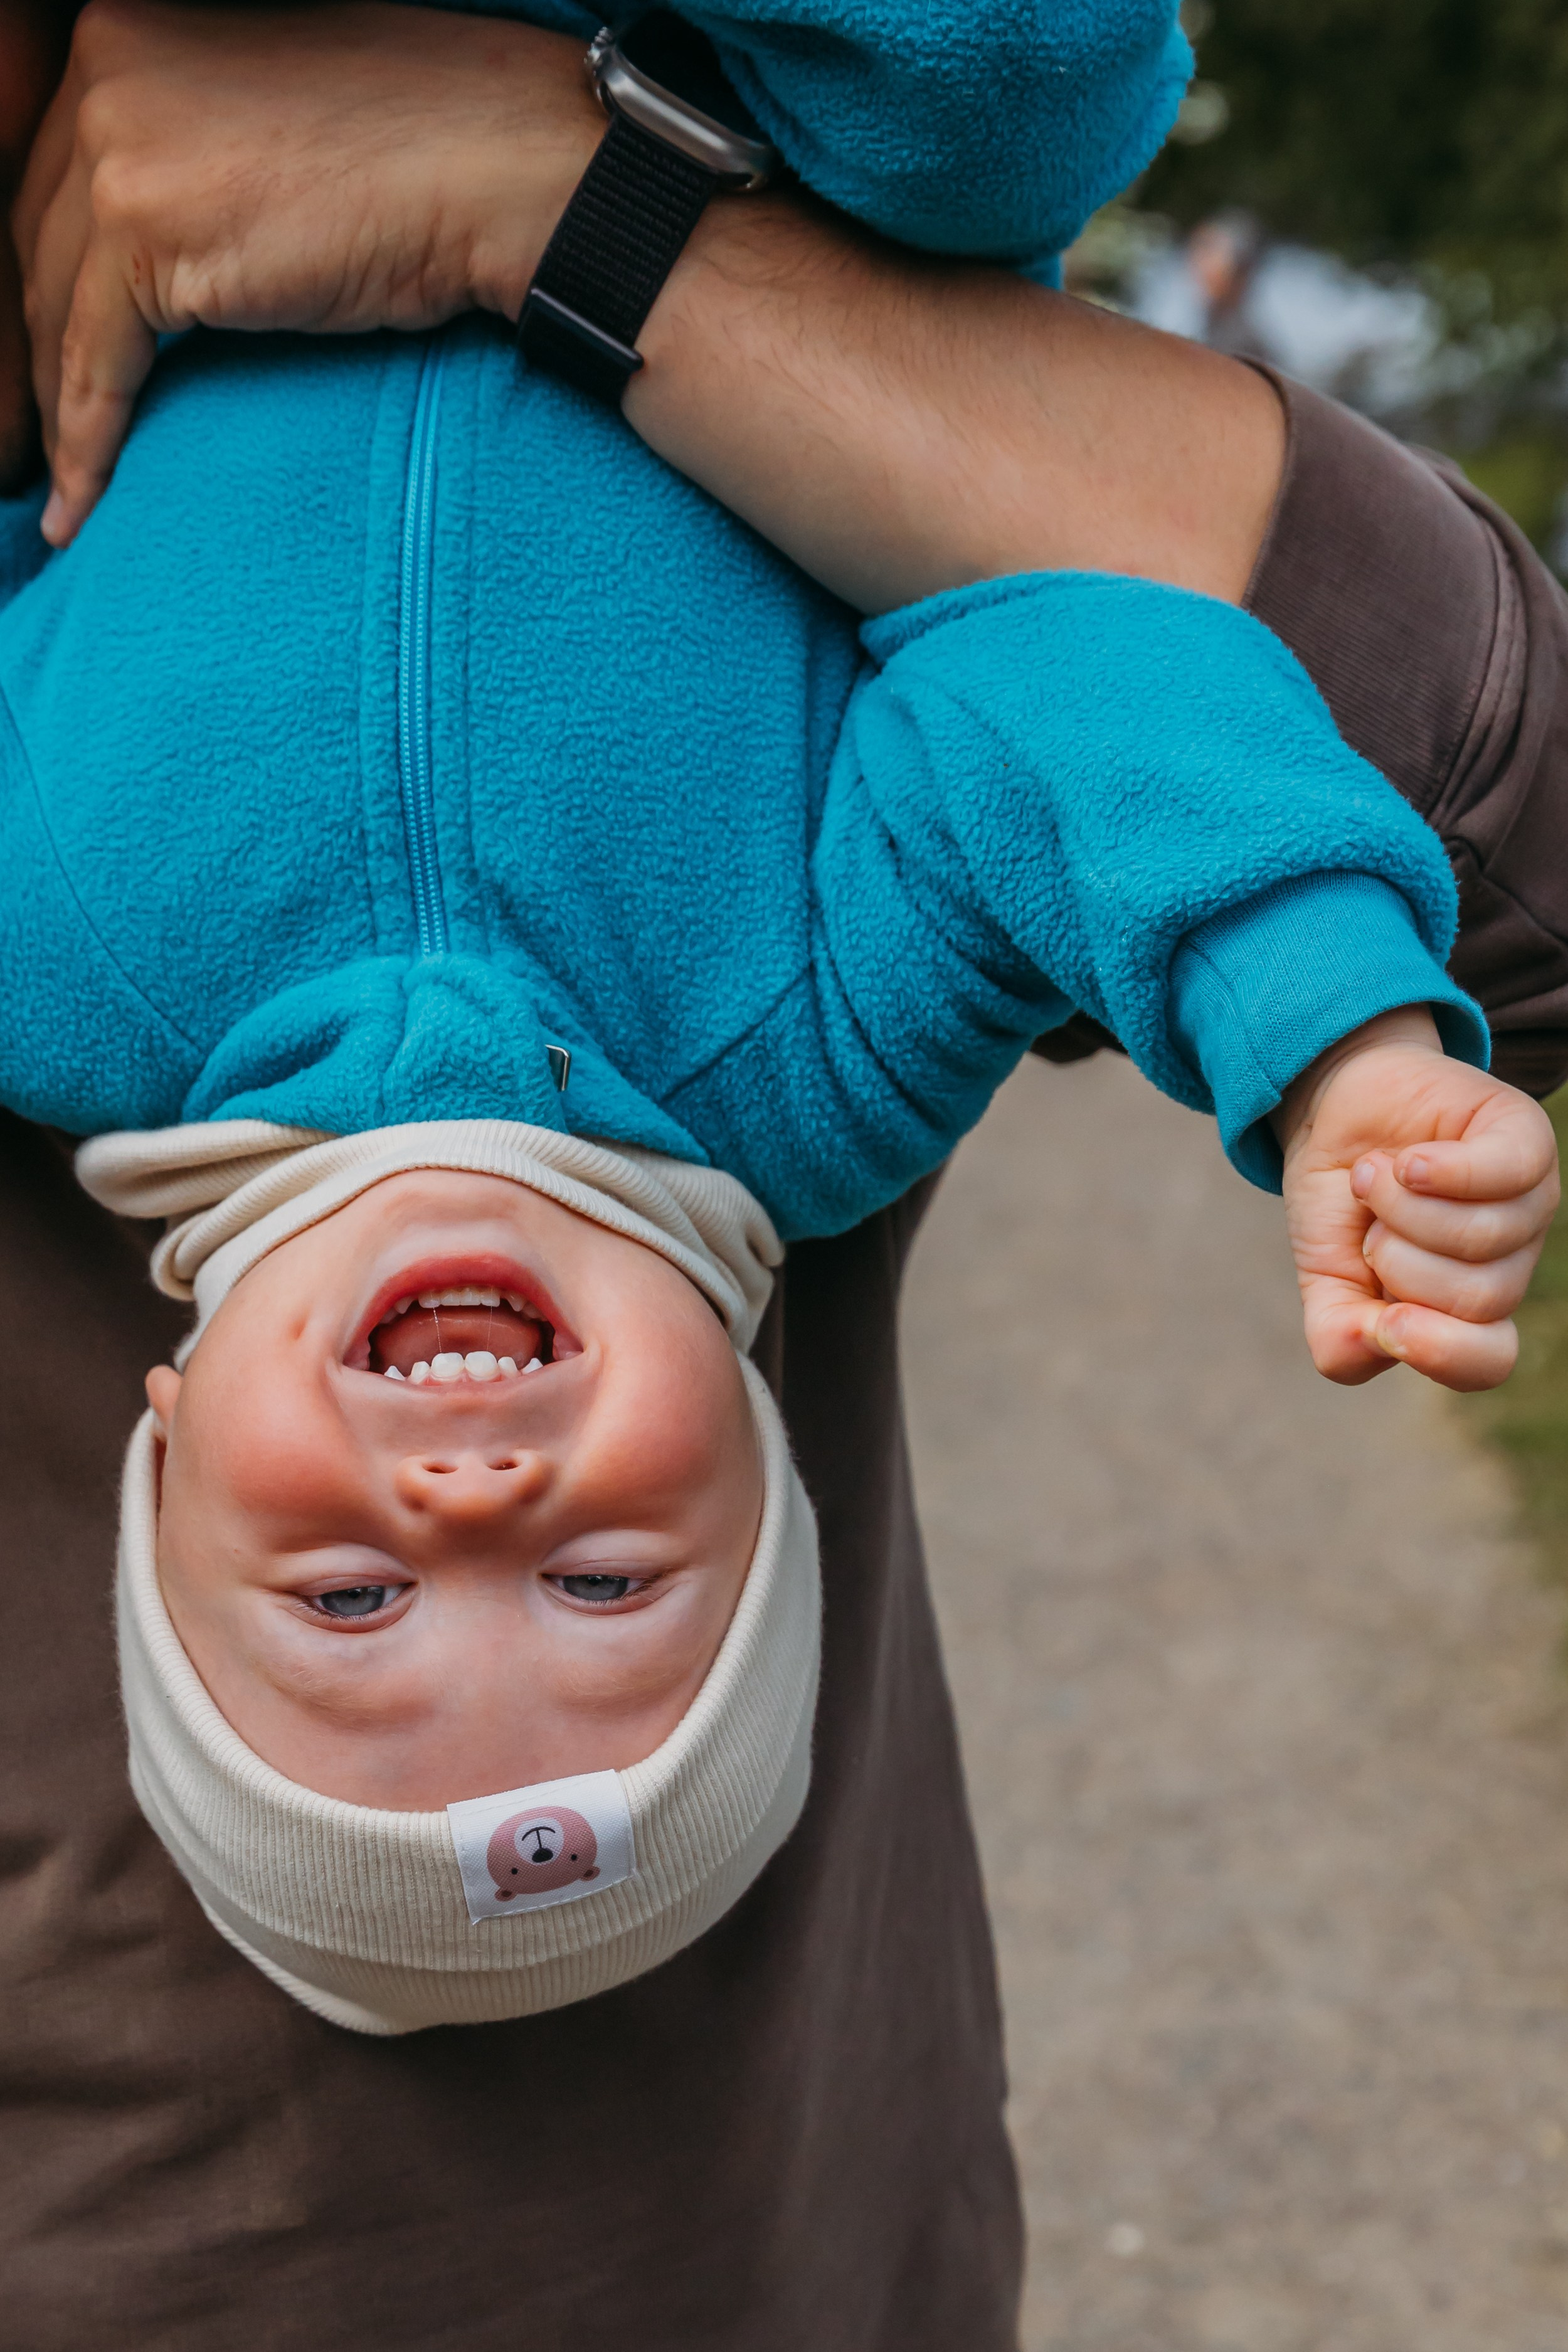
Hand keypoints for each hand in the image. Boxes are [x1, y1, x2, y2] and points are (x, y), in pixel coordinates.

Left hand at [12, 0, 601, 542]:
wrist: (495, 164)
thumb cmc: (420, 155)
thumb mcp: (269, 137)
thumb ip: (195, 164)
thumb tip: (163, 255)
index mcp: (121, 31)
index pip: (53, 183)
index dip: (53, 288)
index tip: (62, 366)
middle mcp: (100, 71)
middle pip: (39, 246)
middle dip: (44, 354)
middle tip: (60, 438)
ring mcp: (117, 145)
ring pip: (54, 312)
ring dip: (59, 413)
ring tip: (71, 496)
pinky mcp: (144, 230)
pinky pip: (93, 365)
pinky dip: (85, 444)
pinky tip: (82, 508)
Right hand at [1277, 1006, 1559, 1390]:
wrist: (1338, 1108)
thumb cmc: (1342, 1199)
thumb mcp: (1324, 1274)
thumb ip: (1339, 1332)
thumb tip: (1377, 1341)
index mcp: (1466, 1309)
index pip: (1488, 1360)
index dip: (1439, 1351)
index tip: (1385, 1321)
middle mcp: (1509, 1261)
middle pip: (1476, 1299)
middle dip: (1396, 1260)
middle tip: (1372, 1220)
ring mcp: (1527, 1202)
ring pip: (1482, 1237)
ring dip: (1400, 1206)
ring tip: (1375, 1175)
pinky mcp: (1526, 1139)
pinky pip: (1504, 1174)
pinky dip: (1440, 1172)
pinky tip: (1405, 1161)